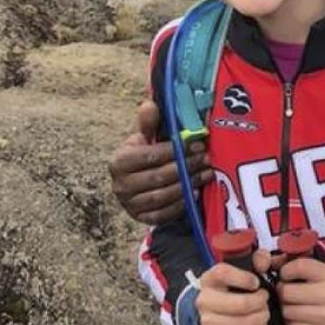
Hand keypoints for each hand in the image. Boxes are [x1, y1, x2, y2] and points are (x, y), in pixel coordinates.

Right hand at [108, 100, 212, 223]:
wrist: (136, 180)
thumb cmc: (144, 154)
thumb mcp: (145, 137)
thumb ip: (149, 123)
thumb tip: (149, 105)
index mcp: (119, 162)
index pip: (151, 156)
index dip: (176, 150)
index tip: (197, 143)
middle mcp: (120, 185)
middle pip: (159, 177)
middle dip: (187, 167)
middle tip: (206, 158)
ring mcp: (129, 205)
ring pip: (163, 196)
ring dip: (188, 184)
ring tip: (206, 173)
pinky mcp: (140, 218)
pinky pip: (163, 214)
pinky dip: (181, 203)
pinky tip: (195, 191)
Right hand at [198, 249, 271, 324]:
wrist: (214, 317)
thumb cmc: (233, 291)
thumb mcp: (243, 271)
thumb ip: (257, 260)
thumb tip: (264, 260)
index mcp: (209, 279)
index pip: (223, 273)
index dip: (244, 278)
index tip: (256, 283)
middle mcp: (204, 300)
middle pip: (240, 304)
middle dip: (260, 303)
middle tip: (265, 301)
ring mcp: (206, 323)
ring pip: (244, 323)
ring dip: (261, 319)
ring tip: (264, 314)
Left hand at [277, 257, 324, 324]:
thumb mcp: (319, 271)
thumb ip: (294, 263)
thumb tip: (270, 262)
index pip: (298, 267)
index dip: (285, 271)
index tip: (286, 275)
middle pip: (287, 292)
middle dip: (283, 292)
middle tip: (288, 292)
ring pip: (288, 312)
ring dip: (287, 308)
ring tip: (295, 305)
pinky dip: (293, 322)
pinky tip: (300, 317)